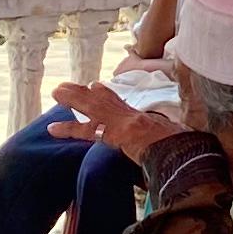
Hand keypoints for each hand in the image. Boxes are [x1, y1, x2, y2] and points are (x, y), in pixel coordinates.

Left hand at [52, 80, 184, 157]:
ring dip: (72, 98)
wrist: (179, 147)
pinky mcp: (112, 132)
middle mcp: (128, 114)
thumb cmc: (180, 145)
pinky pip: (86, 131)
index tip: (95, 86)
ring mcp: (120, 121)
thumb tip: (177, 139)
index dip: (105, 93)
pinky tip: (52, 128)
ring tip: (56, 92)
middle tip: (66, 86)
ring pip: (92, 105)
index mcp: (140, 116)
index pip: (119, 102)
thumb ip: (168, 135)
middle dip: (83, 91)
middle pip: (102, 98)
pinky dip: (68, 129)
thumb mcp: (173, 137)